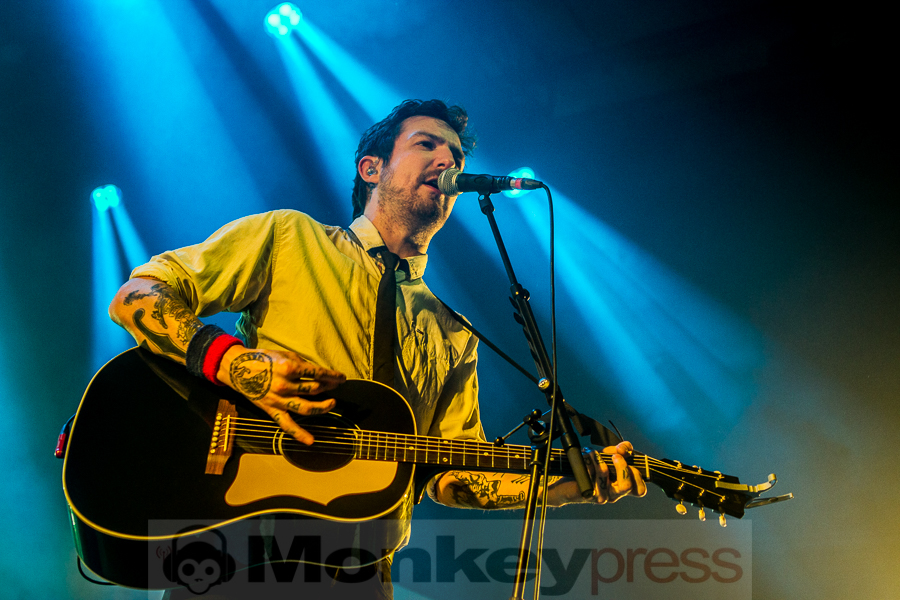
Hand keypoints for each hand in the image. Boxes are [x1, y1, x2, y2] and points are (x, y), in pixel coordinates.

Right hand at [218, 346, 345, 444]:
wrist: (237, 368)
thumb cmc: (263, 359)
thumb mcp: (285, 355)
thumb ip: (302, 365)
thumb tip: (319, 374)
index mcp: (289, 368)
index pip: (318, 374)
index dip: (333, 376)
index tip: (342, 378)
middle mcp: (285, 385)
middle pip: (315, 389)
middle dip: (329, 387)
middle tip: (335, 386)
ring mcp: (279, 400)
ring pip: (306, 408)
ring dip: (323, 407)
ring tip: (332, 403)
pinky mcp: (272, 410)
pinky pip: (287, 425)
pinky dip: (299, 434)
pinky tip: (311, 441)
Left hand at [550, 441, 647, 504]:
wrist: (568, 479)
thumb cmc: (591, 468)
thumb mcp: (609, 456)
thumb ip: (621, 450)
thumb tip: (625, 448)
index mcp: (622, 487)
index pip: (640, 490)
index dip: (637, 475)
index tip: (628, 460)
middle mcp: (614, 495)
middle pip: (627, 486)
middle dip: (621, 465)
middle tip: (614, 455)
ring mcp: (602, 496)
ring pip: (605, 475)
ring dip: (599, 458)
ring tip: (592, 452)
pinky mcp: (588, 494)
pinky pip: (590, 475)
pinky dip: (589, 462)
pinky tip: (585, 459)